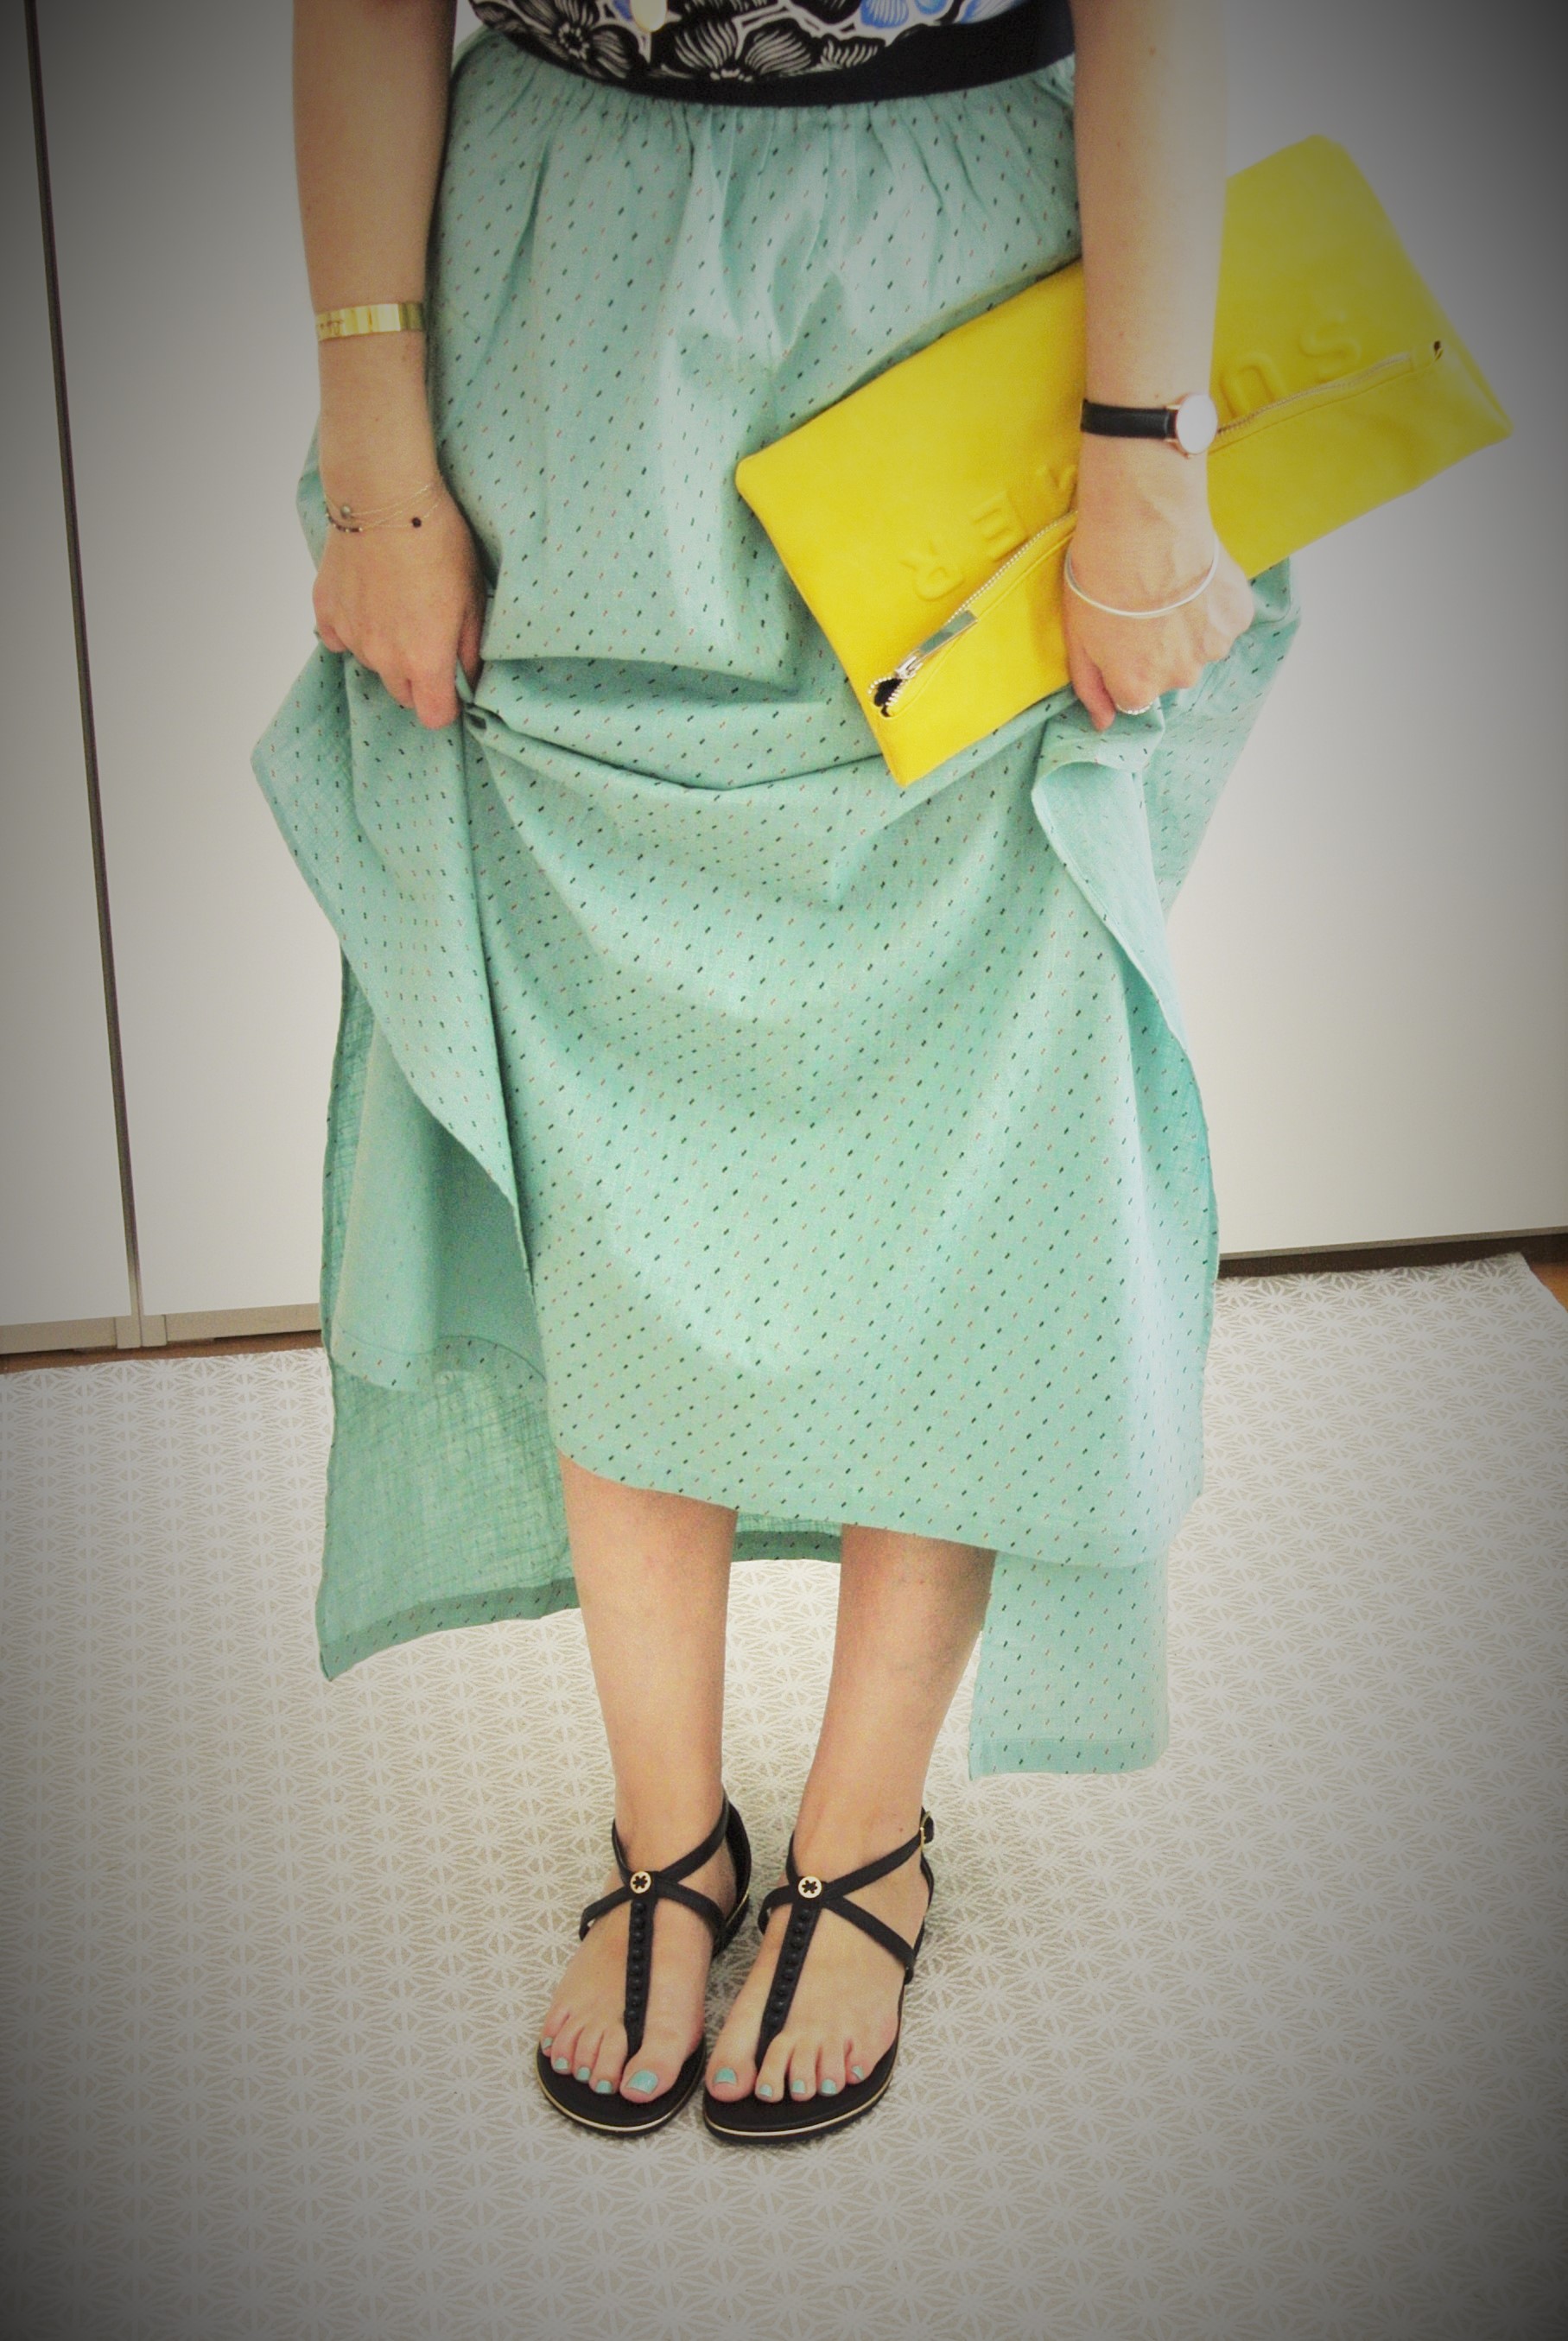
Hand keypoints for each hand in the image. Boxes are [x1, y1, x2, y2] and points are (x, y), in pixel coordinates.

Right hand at [312, 482, 485, 728]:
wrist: (386, 498)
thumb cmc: (439, 544)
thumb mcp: (473, 597)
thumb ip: (470, 649)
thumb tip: (471, 679)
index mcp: (424, 660)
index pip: (433, 717)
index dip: (446, 705)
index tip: (451, 686)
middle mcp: (383, 658)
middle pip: (402, 694)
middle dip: (418, 678)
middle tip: (428, 637)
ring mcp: (351, 636)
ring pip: (372, 664)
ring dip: (385, 649)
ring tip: (398, 606)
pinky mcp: (325, 611)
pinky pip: (340, 638)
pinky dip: (354, 627)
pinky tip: (368, 598)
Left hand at [1063, 439, 1252, 731]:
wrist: (1142, 522)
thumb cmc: (1100, 577)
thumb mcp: (1077, 637)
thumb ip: (1092, 687)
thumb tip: (1104, 723)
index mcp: (1137, 688)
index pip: (1133, 695)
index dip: (1125, 662)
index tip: (1121, 632)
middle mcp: (1179, 679)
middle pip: (1170, 672)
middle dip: (1158, 647)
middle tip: (1145, 604)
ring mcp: (1214, 649)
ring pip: (1200, 646)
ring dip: (1189, 625)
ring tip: (1170, 586)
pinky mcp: (1238, 616)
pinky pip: (1224, 619)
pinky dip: (1213, 603)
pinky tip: (1194, 577)